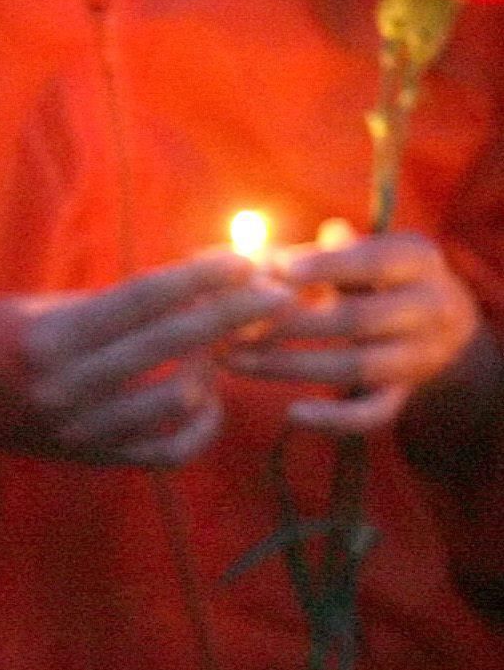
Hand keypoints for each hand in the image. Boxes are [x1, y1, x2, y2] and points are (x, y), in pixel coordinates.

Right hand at [0, 254, 286, 467]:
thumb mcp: (36, 307)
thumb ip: (107, 303)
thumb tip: (189, 282)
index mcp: (48, 338)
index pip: (141, 299)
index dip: (198, 276)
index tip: (242, 258)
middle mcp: (66, 386)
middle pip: (169, 343)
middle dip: (231, 312)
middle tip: (274, 292)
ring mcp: (83, 429)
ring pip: (177, 399)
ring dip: (213, 366)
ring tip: (227, 344)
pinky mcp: (95, 459)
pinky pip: (169, 451)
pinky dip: (200, 426)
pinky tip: (208, 397)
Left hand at [225, 231, 487, 433]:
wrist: (437, 320)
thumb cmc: (370, 272)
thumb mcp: (353, 251)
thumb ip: (308, 253)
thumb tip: (250, 259)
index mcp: (416, 259)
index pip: (373, 261)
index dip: (326, 265)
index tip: (278, 269)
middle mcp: (431, 307)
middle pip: (357, 319)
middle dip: (290, 323)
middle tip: (234, 325)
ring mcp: (421, 354)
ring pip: (357, 367)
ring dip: (290, 365)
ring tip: (233, 360)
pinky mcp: (406, 392)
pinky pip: (374, 413)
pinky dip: (334, 418)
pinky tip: (292, 413)